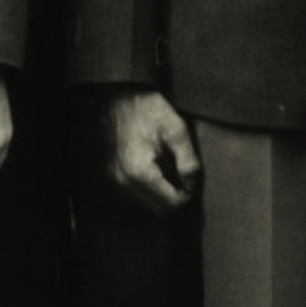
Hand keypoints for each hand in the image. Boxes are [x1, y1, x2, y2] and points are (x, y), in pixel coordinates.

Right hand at [107, 91, 202, 209]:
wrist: (114, 96)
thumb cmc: (145, 107)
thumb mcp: (175, 128)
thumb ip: (187, 160)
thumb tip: (191, 185)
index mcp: (140, 171)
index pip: (170, 203)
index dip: (186, 196)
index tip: (193, 182)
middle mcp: (124, 181)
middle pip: (157, 209)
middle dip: (175, 200)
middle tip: (186, 181)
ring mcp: (115, 180)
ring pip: (146, 204)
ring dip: (162, 196)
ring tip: (174, 175)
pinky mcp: (112, 175)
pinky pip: (136, 194)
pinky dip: (150, 190)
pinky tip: (159, 171)